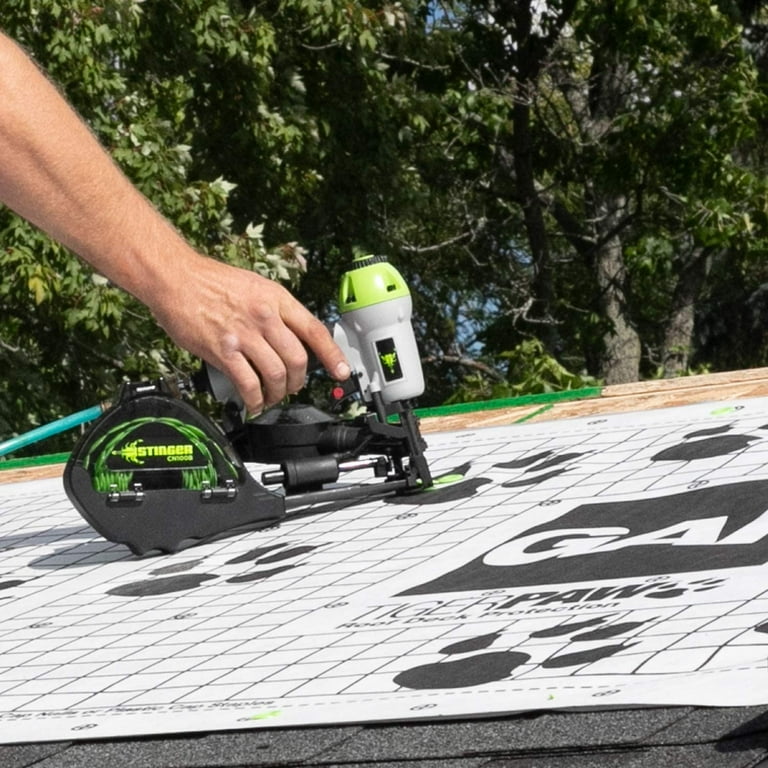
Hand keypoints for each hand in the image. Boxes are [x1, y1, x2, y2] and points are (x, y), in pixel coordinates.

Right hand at [147, 253, 349, 413]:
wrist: (175, 277)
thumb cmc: (211, 281)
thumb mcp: (255, 286)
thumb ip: (275, 310)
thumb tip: (291, 335)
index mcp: (277, 298)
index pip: (314, 330)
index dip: (332, 355)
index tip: (342, 372)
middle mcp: (265, 316)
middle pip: (298, 360)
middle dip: (298, 382)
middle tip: (292, 388)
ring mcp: (244, 334)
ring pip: (276, 374)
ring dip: (277, 393)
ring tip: (271, 397)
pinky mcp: (223, 350)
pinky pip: (248, 383)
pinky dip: (254, 399)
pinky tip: (253, 403)